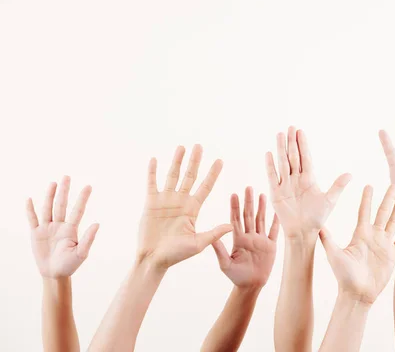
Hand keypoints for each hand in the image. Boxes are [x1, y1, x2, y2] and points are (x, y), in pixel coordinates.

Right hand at [26, 176, 98, 277]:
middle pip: (61, 205)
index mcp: (71, 229)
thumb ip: (88, 239)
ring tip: (53, 183)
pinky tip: (30, 199)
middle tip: (67, 176)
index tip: (88, 186)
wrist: (55, 274)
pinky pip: (32, 219)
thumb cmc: (70, 264)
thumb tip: (97, 224)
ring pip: (48, 208)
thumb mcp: (81, 253)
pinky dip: (30, 210)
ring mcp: (47, 228)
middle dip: (64, 191)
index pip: (78, 210)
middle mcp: (60, 225)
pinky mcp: (36, 233)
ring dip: (49, 196)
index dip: (82, 198)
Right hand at [138, 145, 232, 268]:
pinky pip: (152, 184)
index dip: (212, 174)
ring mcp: (166, 201)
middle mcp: (181, 201)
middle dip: (195, 162)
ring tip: (182, 147)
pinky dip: (152, 172)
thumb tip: (230, 225)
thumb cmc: (177, 255)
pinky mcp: (151, 203)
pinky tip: (155, 159)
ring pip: (172, 176)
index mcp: (193, 209)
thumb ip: (213, 233)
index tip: (220, 161)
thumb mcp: (198, 243)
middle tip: (200, 146)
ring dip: (177, 162)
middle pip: (190, 176)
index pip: (205, 187)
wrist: (154, 260)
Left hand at [212, 187, 278, 288]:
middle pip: (249, 215)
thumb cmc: (236, 276)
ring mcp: (260, 240)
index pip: (236, 219)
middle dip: (248, 201)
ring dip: (262, 207)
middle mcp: (249, 236)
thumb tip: (212, 239)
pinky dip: (276, 222)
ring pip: (261, 220)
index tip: (233, 194)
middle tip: (248, 187)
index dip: (235, 207)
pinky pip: (274, 231)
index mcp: (238, 239)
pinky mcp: (270, 246)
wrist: (250, 285)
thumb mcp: (225, 264)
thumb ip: (220, 251)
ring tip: (262, 194)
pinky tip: (277, 211)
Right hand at [265, 127, 351, 237]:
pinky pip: (272, 176)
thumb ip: (338, 186)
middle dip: (292, 142)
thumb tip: (350, 174)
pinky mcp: (276, 193)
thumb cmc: (317, 218)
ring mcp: (285, 185)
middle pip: (293, 156)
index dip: (303, 144)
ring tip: (280, 135)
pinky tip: (269, 153)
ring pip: (283, 163)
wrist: (303, 232)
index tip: (301, 131)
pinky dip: (270, 165)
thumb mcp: (329, 200)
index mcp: (309, 179)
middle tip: (290, 127)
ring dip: (281, 149)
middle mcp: (296, 179)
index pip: (306, 157)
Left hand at [319, 185, 394, 303]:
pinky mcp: (392, 255)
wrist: (357, 294)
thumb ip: (327, 239)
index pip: (364, 212)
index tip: (369, 185)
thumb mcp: (334, 255)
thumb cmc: (344, 276)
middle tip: (393, 185)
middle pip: (382, 213)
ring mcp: (383, 245)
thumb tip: (316, 225)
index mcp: (360, 234)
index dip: (367, 199)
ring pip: (392, 223)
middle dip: (388, 199)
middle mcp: (372, 237)